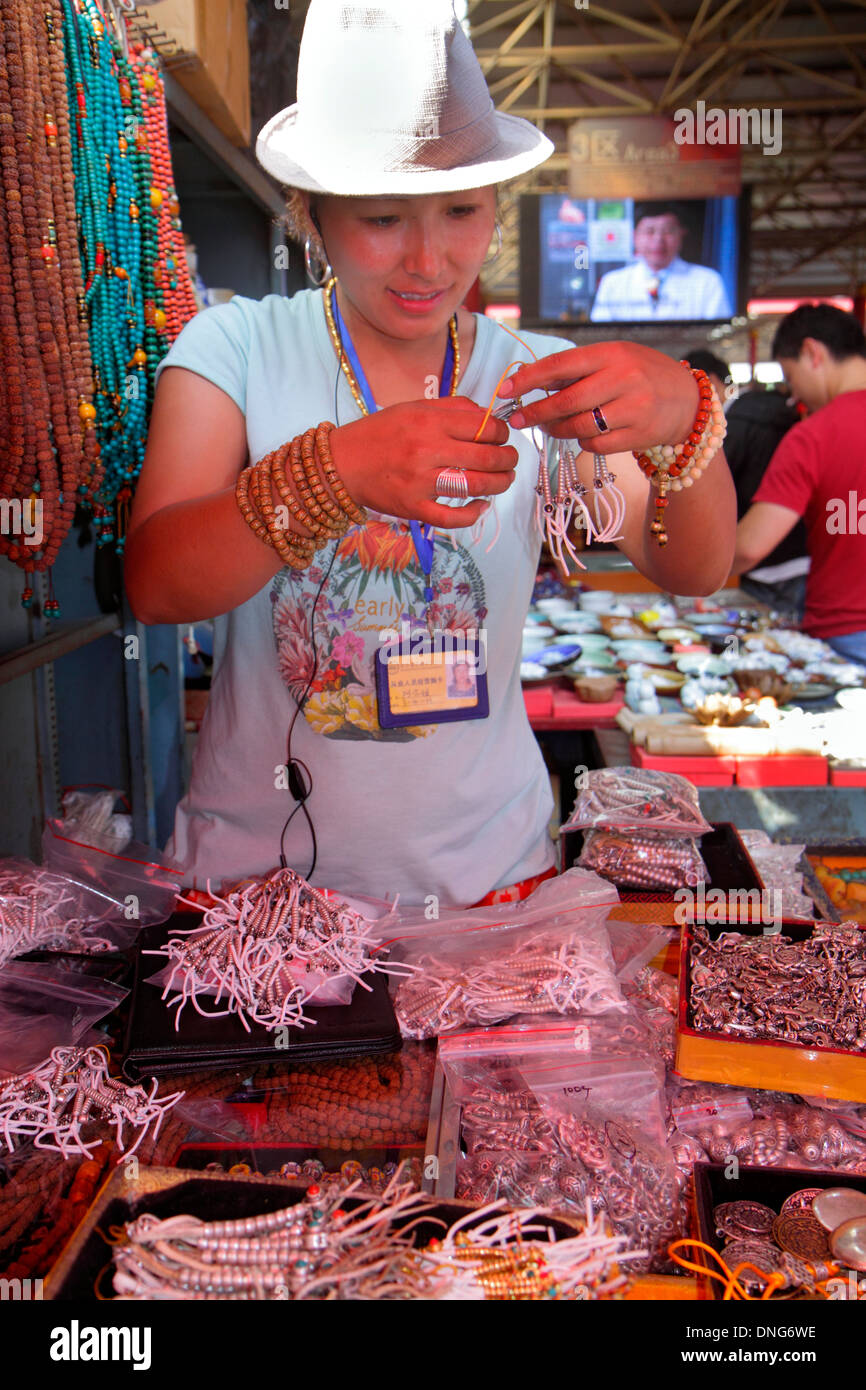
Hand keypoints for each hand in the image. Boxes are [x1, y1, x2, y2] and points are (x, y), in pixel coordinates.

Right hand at [329, 397, 518, 527]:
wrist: (341, 463)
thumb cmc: (379, 433)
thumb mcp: (413, 408)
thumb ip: (452, 408)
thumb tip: (488, 416)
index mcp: (428, 421)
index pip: (484, 427)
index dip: (502, 432)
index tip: (502, 436)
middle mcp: (426, 450)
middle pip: (487, 457)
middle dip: (508, 459)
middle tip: (510, 460)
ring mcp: (420, 482)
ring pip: (476, 486)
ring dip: (500, 485)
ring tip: (504, 480)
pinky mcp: (413, 508)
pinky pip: (452, 517)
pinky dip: (473, 514)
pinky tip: (481, 506)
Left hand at [497, 343, 699, 455]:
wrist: (689, 400)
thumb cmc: (643, 375)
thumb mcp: (615, 359)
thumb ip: (578, 369)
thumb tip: (532, 380)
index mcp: (612, 353)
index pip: (560, 365)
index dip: (529, 379)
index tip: (506, 390)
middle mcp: (624, 378)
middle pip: (567, 401)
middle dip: (537, 413)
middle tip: (518, 420)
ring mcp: (633, 408)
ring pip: (579, 426)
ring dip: (557, 429)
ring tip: (550, 426)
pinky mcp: (638, 434)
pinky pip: (595, 444)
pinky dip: (582, 442)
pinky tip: (583, 434)